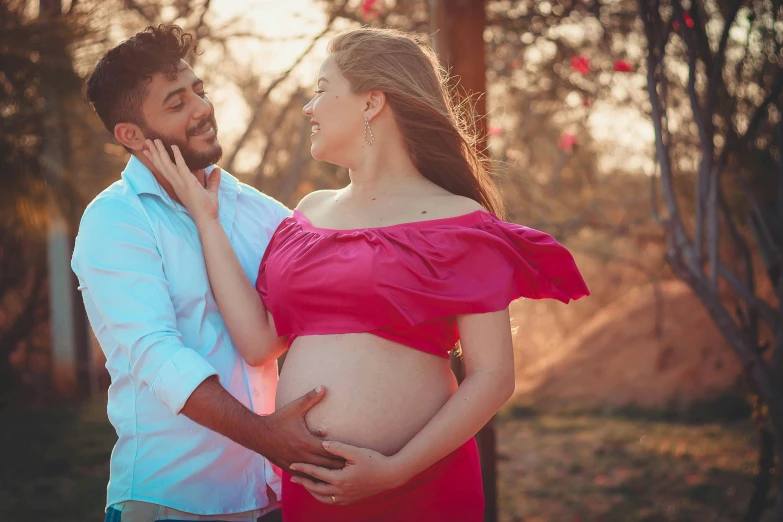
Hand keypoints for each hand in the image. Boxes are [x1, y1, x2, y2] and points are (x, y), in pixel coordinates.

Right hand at [143, 139, 218, 222]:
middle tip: (147, 140)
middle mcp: (177, 183)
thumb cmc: (207, 208)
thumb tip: (217, 169)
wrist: (207, 218)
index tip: (148, 151)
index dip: (156, 160)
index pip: (164, 170)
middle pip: (162, 165)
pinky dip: (178, 156)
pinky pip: (181, 167)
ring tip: (154, 140)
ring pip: (167, 165)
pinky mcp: (188, 183)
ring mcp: (181, 183)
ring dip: (160, 151)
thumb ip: (213, 180)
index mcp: (179, 185)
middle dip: (154, 152)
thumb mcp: (211, 191)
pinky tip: (174, 146)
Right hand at [259, 386, 345, 476]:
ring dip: (328, 474)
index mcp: (307, 443)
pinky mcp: (289, 468)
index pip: (330, 451)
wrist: (257, 434)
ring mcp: (295, 464)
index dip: (342, 454)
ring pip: (316, 474)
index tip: (353, 455)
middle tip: (352, 466)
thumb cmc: (278, 419)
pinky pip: (304, 477)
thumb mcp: (294, 408)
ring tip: (341, 475)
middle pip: (326, 466)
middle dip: (339, 466)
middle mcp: (302, 456)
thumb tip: (323, 387)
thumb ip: (310, 398)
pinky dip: (314, 478)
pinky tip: (321, 479)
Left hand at [288, 441, 407, 504]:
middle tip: (293, 477)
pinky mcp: (351, 500)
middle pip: (315, 488)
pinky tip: (321, 491)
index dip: (303, 468)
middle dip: (303, 482)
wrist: (390, 475)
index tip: (292, 464)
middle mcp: (341, 491)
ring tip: (305, 484)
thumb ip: (338, 447)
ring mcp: (346, 497)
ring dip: (311, 492)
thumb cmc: (374, 460)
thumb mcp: (356, 451)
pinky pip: (332, 502)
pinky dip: (323, 497)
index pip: (316, 473)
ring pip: (323, 498)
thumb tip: (322, 443)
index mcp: (340, 479)